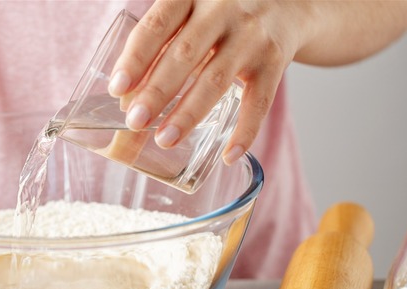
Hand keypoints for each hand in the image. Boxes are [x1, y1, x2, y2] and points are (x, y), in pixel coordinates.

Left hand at [108, 0, 312, 163]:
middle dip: (157, 91)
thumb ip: (160, 48)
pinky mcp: (275, 60)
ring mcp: (251, 35)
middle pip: (185, 53)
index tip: (118, 88)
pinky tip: (228, 156)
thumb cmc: (220, 15)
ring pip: (216, 79)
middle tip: (135, 122)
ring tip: (164, 139)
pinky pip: (259, 101)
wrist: (288, 3)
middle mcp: (222, 9)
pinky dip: (244, 132)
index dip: (135, 58)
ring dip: (188, 114)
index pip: (157, 25)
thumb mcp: (190, 14)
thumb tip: (126, 100)